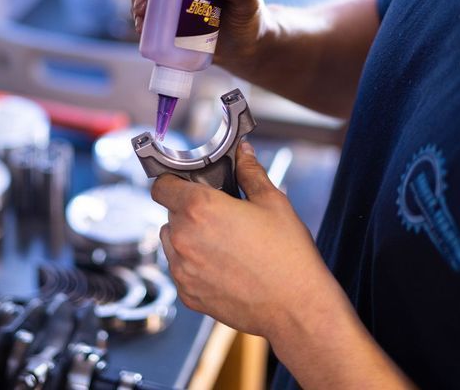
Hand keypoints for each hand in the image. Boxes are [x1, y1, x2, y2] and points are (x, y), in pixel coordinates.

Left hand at [151, 140, 331, 337]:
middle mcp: (183, 238)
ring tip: (222, 241)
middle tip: (220, 214)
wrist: (296, 307)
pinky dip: (193, 264)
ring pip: (171, 241)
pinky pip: (180, 269)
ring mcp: (182, 270)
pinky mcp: (187, 294)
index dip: (173, 181)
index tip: (187, 183)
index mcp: (199, 209)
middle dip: (190, 210)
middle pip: (170, 213)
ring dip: (187, 237)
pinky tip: (223, 265)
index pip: (162, 186)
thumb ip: (250, 172)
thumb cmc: (288, 255)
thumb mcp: (272, 202)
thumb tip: (243, 153)